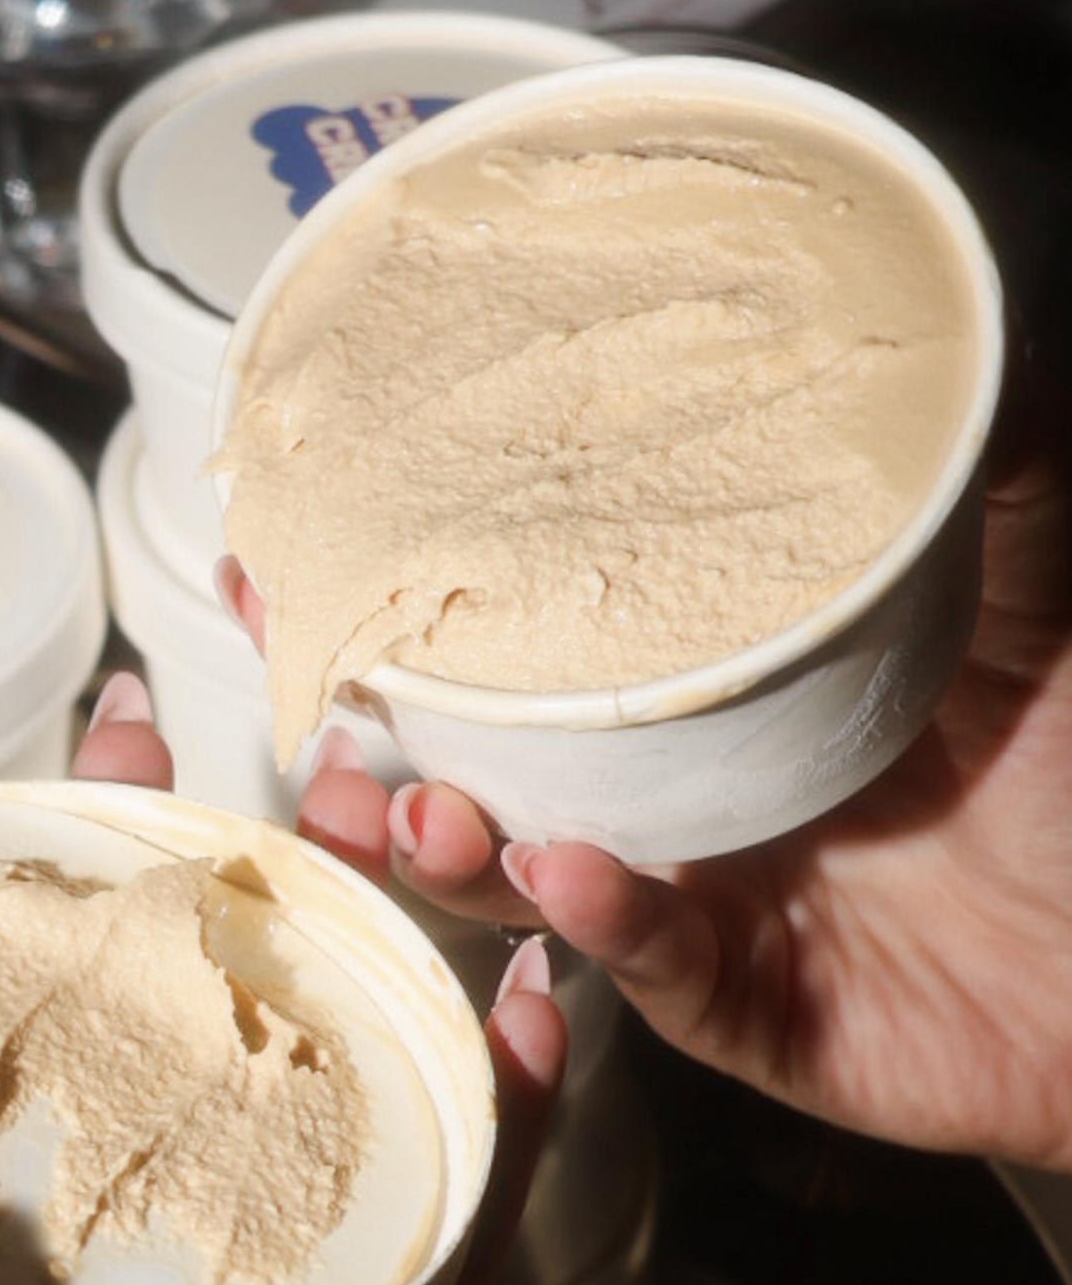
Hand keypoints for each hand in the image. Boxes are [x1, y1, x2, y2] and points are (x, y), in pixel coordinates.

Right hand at [268, 406, 1071, 1173]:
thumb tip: (926, 272)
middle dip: (364, 753)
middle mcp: (677, 804)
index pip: (507, 646)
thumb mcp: (1026, 550)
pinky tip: (572, 875)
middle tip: (312, 712)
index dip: (387, 613)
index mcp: (697, 692)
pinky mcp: (760, 1012)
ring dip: (448, 852)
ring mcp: (707, 911)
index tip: (285, 563)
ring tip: (419, 810)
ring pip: (523, 889)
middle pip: (470, 776)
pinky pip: (658, 973)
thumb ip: (963, 438)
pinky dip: (608, 926)